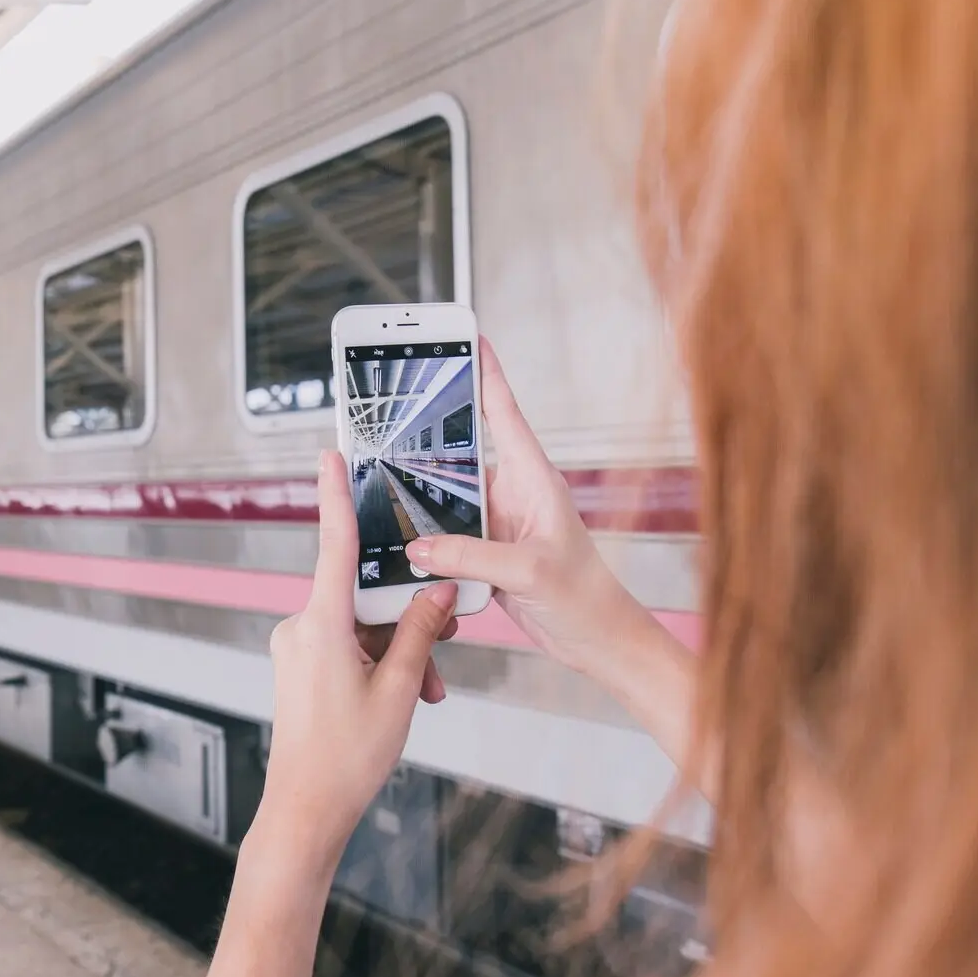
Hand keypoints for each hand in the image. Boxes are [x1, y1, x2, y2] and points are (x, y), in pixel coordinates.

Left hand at [256, 451, 457, 877]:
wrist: (306, 811)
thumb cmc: (346, 756)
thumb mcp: (399, 689)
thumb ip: (420, 632)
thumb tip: (439, 591)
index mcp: (320, 625)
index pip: (333, 546)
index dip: (334, 498)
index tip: (331, 457)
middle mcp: (301, 628)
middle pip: (364, 596)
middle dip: (409, 619)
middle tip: (447, 641)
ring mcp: (299, 649)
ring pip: (363, 628)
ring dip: (400, 651)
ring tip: (430, 690)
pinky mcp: (302, 668)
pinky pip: (350, 647)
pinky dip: (381, 663)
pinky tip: (411, 694)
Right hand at [403, 342, 694, 760]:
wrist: (597, 640)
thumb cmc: (585, 597)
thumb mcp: (529, 571)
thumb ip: (473, 556)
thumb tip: (419, 548)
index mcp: (534, 479)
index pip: (504, 414)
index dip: (486, 373)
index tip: (468, 335)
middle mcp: (514, 493)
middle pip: (464, 450)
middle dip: (429, 431)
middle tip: (392, 406)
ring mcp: (499, 523)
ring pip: (448, 496)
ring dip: (420, 491)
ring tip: (380, 471)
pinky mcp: (487, 552)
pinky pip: (447, 533)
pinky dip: (424, 533)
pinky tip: (398, 533)